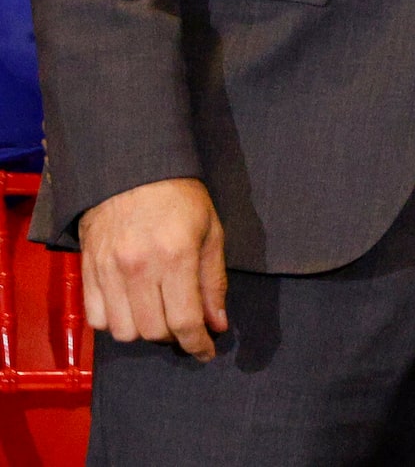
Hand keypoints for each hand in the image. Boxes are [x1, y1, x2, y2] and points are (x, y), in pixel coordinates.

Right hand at [78, 178, 228, 358]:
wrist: (131, 171)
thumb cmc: (180, 199)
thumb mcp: (211, 232)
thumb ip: (213, 281)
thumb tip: (217, 324)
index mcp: (176, 256)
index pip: (185, 321)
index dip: (198, 345)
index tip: (206, 352)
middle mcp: (138, 268)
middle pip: (153, 332)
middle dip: (174, 337)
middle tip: (185, 324)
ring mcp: (108, 272)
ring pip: (123, 332)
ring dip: (144, 332)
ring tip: (158, 313)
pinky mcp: (88, 272)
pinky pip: (96, 319)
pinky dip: (115, 323)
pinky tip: (131, 307)